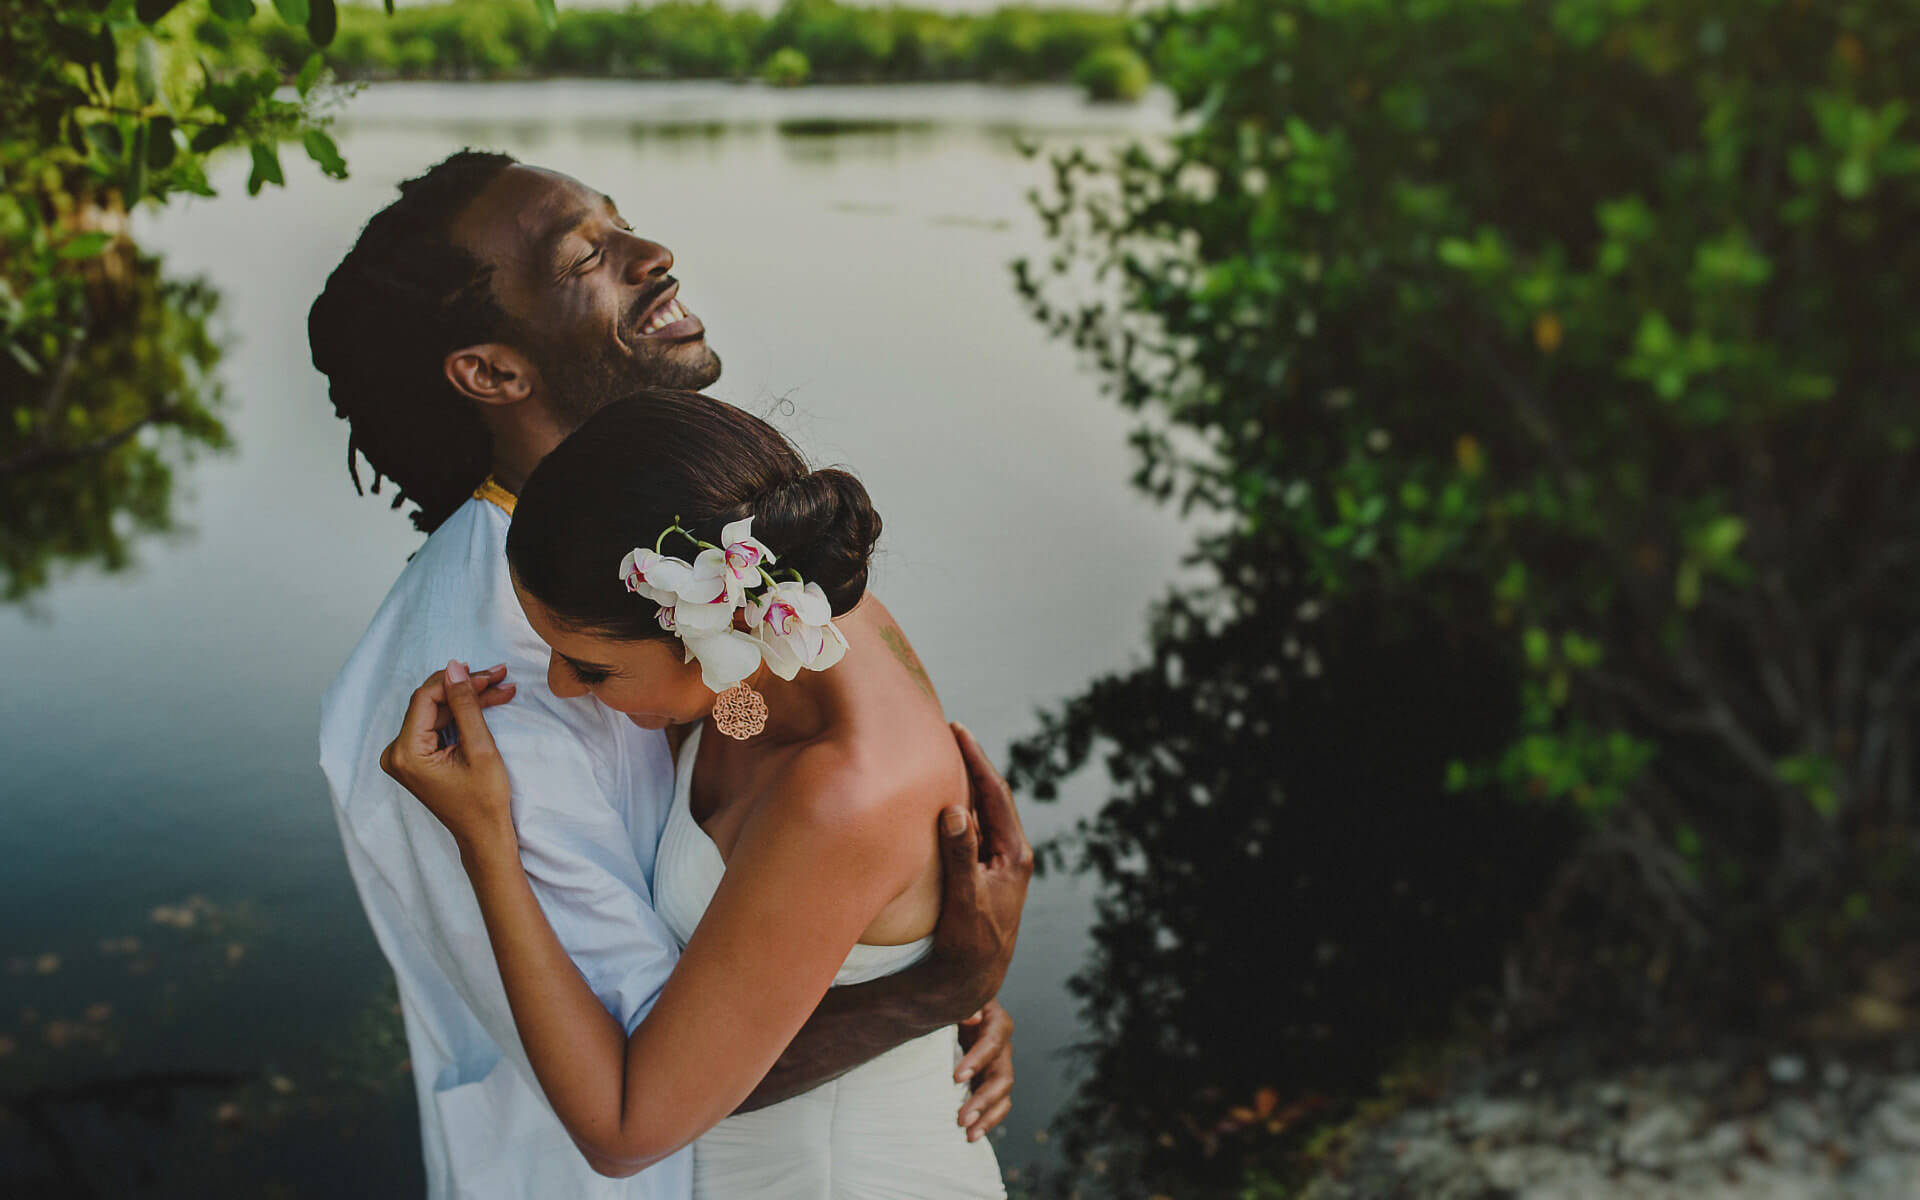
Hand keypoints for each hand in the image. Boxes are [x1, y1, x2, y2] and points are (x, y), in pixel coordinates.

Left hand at [380, 660, 517, 855]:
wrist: (484, 835)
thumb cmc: (483, 801)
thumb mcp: (480, 748)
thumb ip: (465, 705)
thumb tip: (454, 667)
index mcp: (405, 753)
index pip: (426, 698)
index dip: (458, 682)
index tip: (490, 675)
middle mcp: (396, 753)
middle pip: (431, 703)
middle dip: (467, 688)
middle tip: (500, 677)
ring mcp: (404, 756)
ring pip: (437, 711)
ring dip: (468, 699)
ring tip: (500, 687)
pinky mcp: (415, 757)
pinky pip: (437, 725)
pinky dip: (462, 715)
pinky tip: (487, 703)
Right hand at [929, 722, 1032, 1017]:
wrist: (973, 977)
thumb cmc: (971, 942)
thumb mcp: (964, 897)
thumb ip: (960, 854)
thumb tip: (956, 809)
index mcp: (1015, 853)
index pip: (996, 792)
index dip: (977, 759)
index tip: (957, 730)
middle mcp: (1011, 852)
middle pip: (991, 795)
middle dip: (970, 763)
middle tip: (947, 732)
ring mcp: (997, 861)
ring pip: (981, 811)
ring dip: (963, 784)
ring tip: (941, 755)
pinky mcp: (982, 870)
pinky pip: (970, 828)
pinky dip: (956, 807)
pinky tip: (937, 797)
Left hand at [954, 1000, 1013, 1141]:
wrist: (948, 1010)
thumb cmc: (949, 1003)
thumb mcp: (954, 1000)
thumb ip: (960, 1006)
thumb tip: (971, 1017)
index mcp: (995, 1022)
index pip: (992, 1042)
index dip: (977, 1060)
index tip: (956, 1078)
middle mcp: (1002, 1046)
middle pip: (1002, 1076)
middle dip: (983, 1100)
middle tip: (962, 1119)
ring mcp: (998, 1066)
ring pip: (1003, 1095)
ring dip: (987, 1116)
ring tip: (969, 1134)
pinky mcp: (989, 1081)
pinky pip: (996, 1104)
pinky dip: (986, 1120)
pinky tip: (971, 1136)